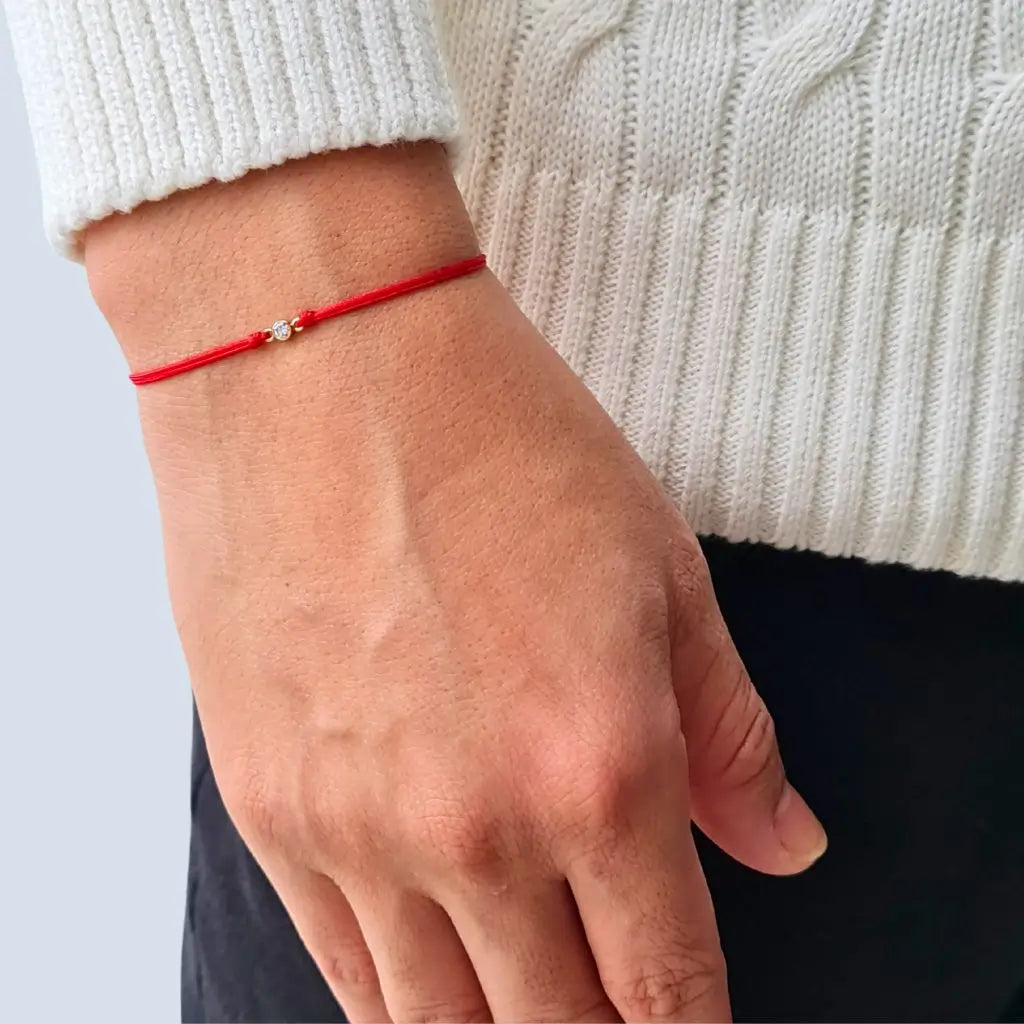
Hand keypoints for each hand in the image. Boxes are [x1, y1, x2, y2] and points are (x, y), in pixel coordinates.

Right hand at [87, 144, 825, 1022]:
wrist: (317, 358)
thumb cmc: (489, 436)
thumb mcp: (659, 569)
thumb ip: (728, 734)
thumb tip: (782, 841)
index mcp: (600, 767)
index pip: (666, 986)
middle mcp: (474, 828)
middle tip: (611, 1001)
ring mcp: (356, 829)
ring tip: (527, 996)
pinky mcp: (268, 805)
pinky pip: (341, 969)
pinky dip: (400, 996)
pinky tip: (430, 971)